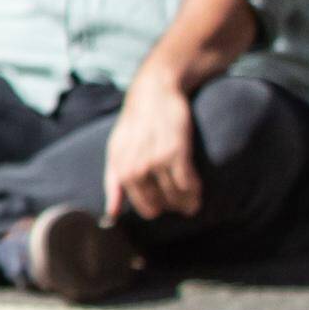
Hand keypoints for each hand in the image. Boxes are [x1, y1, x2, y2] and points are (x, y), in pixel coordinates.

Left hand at [102, 76, 205, 225]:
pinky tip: (197, 192)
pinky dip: (194, 190)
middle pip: (161, 202)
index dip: (156, 210)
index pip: (144, 205)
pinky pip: (187, 181)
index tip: (164, 209)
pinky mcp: (176, 152)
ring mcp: (157, 161)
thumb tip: (110, 215)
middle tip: (183, 207)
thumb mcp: (116, 152)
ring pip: (176, 194)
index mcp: (121, 170)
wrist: (153, 94)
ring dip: (187, 202)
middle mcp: (137, 168)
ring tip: (193, 204)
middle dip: (173, 207)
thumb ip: (113, 184)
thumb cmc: (134, 125)